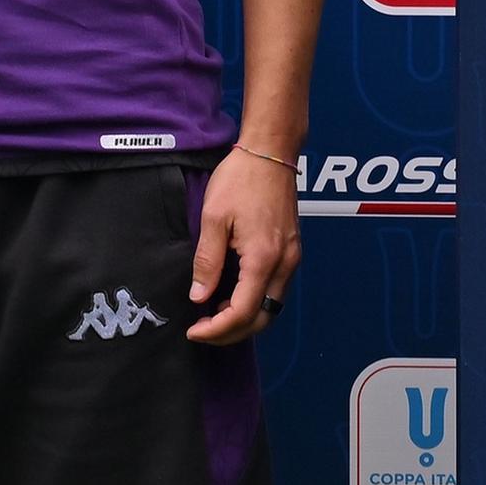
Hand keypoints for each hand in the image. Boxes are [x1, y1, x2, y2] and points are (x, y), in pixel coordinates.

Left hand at [186, 148, 301, 342]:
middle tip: (202, 330)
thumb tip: (199, 296)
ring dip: (244, 318)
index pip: (243, 312)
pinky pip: (275, 290)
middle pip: (263, 319)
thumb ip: (208, 261)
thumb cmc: (241, 178)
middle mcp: (284, 263)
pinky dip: (254, 302)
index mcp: (264, 257)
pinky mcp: (291, 251)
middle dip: (231, 332)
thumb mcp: (214, 218)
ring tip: (213, 314)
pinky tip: (231, 295)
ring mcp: (292, 258)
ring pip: (272, 308)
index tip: (193, 330)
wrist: (270, 152)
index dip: (216, 329)